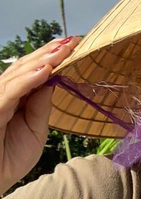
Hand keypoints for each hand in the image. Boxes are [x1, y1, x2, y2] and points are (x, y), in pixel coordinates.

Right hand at [0, 36, 79, 193]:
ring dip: (41, 61)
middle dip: (49, 53)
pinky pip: (8, 93)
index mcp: (15, 98)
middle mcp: (2, 94)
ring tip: (62, 50)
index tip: (76, 44)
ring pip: (17, 75)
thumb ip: (40, 105)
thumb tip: (52, 79)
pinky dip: (26, 81)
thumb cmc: (9, 158)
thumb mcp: (35, 129)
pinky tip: (45, 71)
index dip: (53, 57)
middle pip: (25, 68)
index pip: (34, 72)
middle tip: (74, 40)